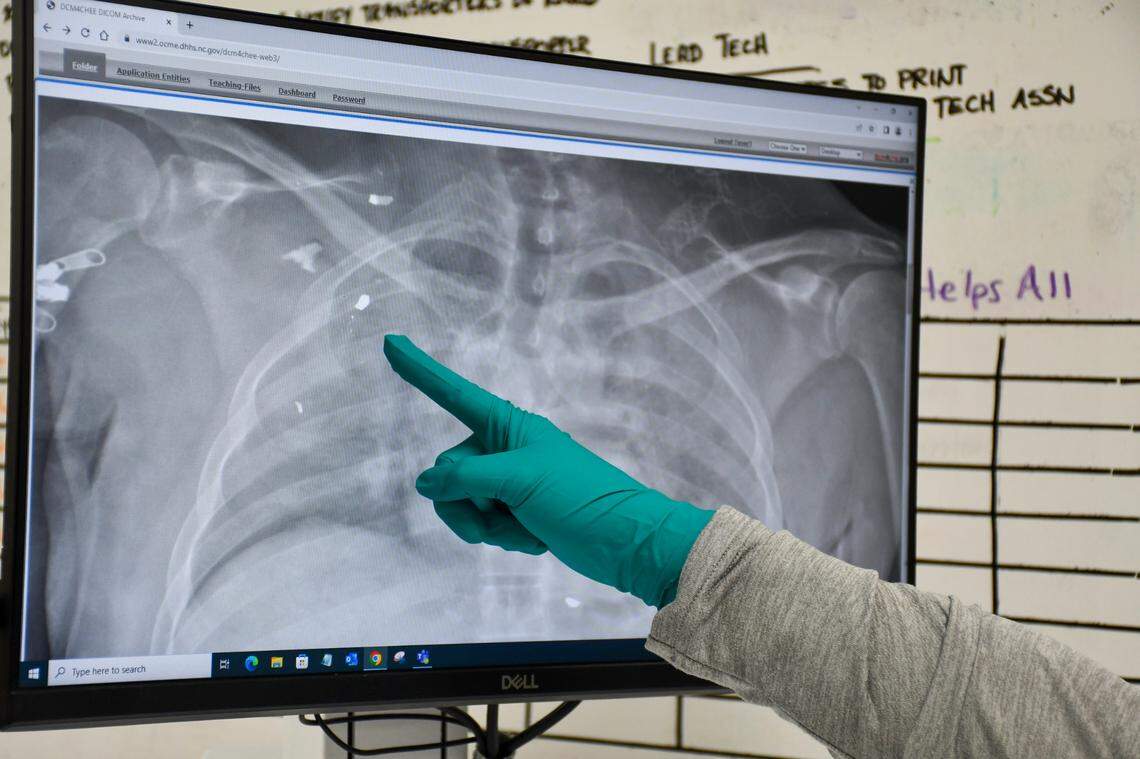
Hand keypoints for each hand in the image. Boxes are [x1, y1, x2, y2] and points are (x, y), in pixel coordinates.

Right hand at [382, 334, 714, 607]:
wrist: (626, 543)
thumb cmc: (582, 498)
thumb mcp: (519, 481)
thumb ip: (465, 477)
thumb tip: (426, 482)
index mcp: (508, 426)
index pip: (453, 393)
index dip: (420, 370)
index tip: (391, 341)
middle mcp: (503, 449)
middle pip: (448, 470)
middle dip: (466, 504)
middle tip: (504, 514)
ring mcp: (509, 483)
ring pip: (460, 504)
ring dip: (487, 527)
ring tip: (527, 529)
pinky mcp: (517, 513)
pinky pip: (483, 526)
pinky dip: (505, 538)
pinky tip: (537, 540)